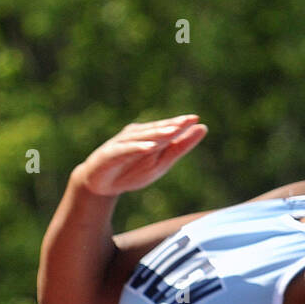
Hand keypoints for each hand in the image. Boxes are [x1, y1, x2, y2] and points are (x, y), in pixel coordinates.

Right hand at [73, 114, 207, 196]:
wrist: (101, 184)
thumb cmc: (131, 172)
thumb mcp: (161, 163)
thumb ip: (180, 147)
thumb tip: (203, 127)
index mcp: (148, 136)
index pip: (166, 129)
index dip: (180, 124)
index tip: (195, 119)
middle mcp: (135, 135)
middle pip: (155, 130)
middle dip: (170, 125)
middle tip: (186, 121)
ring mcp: (122, 143)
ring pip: (142, 137)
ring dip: (157, 134)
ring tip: (172, 131)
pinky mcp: (110, 154)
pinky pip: (126, 150)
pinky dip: (138, 148)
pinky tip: (149, 147)